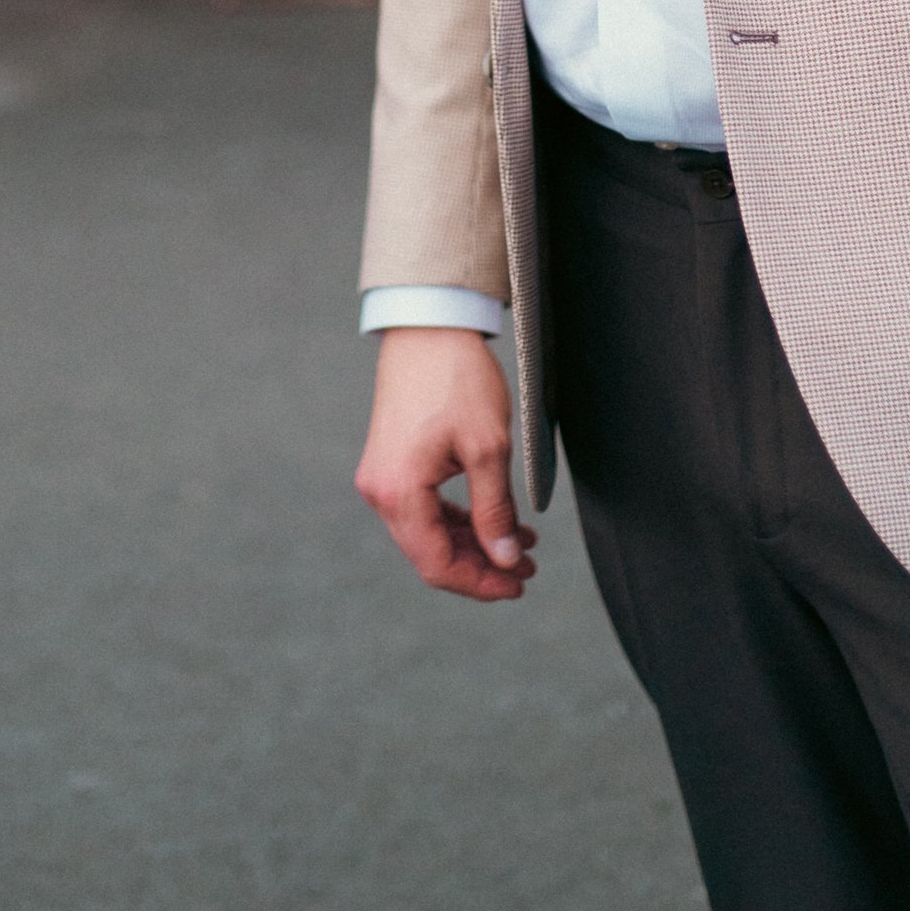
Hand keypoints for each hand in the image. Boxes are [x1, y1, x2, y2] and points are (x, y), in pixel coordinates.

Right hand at [355, 328, 537, 602]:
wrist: (429, 327)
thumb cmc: (457, 380)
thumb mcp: (488, 449)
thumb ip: (495, 511)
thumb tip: (505, 559)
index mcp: (400, 493)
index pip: (437, 564)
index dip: (481, 583)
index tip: (520, 583)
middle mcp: (381, 491)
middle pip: (431, 553)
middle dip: (481, 565)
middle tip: (528, 566)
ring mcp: (382, 477)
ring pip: (429, 532)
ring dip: (473, 542)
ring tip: (521, 542)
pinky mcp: (391, 462)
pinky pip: (422, 507)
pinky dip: (457, 519)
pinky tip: (493, 519)